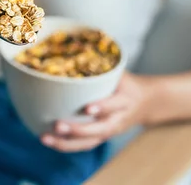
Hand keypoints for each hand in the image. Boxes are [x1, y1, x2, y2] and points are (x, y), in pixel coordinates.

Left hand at [40, 73, 155, 151]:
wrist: (145, 102)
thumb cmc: (125, 82)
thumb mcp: (119, 71)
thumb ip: (101, 62)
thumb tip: (74, 44)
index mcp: (125, 99)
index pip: (115, 105)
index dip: (103, 107)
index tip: (88, 108)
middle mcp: (118, 119)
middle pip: (100, 129)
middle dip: (78, 130)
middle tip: (57, 125)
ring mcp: (109, 131)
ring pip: (89, 142)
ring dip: (66, 143)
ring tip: (45, 138)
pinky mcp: (101, 138)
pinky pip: (83, 145)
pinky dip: (65, 145)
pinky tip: (47, 140)